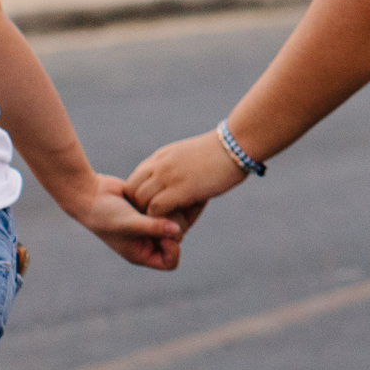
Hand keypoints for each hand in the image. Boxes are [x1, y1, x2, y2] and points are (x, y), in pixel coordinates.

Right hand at [76, 174, 193, 270]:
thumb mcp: (129, 223)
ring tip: (162, 204)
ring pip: (174, 224)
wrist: (90, 194)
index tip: (167, 235)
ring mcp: (148, 225)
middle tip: (167, 214)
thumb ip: (153, 227)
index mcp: (141, 254)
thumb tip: (178, 231)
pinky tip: (160, 194)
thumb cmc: (104, 214)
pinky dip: (167, 204)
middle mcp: (146, 242)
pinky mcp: (149, 210)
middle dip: (174, 229)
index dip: (174, 251)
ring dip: (171, 214)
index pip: (169, 262)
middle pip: (176, 241)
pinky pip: (168, 210)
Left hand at [125, 132, 250, 221]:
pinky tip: (177, 224)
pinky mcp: (179, 189)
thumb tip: (184, 191)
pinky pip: (155, 210)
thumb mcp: (192, 158)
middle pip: (131, 192)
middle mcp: (158, 165)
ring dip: (151, 216)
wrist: (238, 145)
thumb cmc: (224, 153)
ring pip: (140, 202)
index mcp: (161, 157)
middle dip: (141, 209)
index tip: (156, 208)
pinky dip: (162, 220)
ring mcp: (167, 176)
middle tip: (159, 220)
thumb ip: (180, 171)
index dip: (141, 197)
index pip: (134, 180)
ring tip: (168, 224)